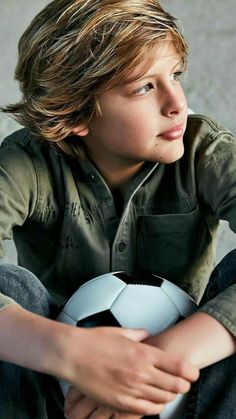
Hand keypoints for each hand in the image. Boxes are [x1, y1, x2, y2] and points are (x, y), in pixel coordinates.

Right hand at [62, 326, 198, 415]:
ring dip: (170, 395)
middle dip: (183, 385)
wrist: (73, 355)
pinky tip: (155, 402)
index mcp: (143, 353)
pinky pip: (147, 410)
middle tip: (183, 382)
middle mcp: (141, 372)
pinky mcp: (121, 402)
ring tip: (169, 391)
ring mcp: (132, 389)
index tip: (192, 372)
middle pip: (176, 385)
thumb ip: (139, 334)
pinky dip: (156, 406)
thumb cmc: (95, 342)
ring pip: (163, 398)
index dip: (190, 371)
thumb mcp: (121, 332)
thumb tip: (148, 335)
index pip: (178, 365)